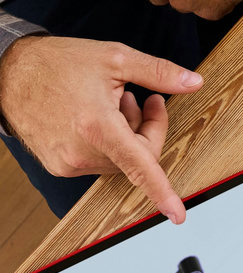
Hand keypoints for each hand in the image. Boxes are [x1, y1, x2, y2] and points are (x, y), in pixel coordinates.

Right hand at [0, 35, 204, 222]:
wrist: (8, 73)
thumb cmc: (58, 63)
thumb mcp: (116, 58)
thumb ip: (159, 73)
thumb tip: (194, 83)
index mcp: (97, 127)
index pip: (139, 166)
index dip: (161, 191)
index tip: (177, 214)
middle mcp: (81, 152)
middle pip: (139, 156)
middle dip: (149, 128)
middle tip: (145, 99)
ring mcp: (68, 162)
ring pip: (121, 159)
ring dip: (129, 133)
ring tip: (116, 101)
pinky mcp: (59, 165)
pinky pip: (99, 160)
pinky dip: (109, 141)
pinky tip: (99, 114)